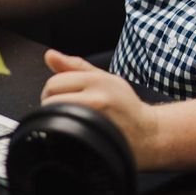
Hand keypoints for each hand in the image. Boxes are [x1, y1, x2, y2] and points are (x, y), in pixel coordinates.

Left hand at [41, 49, 154, 166]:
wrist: (146, 132)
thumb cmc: (125, 105)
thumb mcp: (104, 78)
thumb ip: (75, 66)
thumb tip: (49, 54)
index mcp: (96, 81)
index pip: (54, 82)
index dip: (53, 91)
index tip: (63, 96)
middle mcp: (96, 99)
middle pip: (50, 100)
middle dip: (52, 105)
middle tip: (67, 110)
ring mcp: (94, 120)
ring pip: (54, 117)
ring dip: (56, 119)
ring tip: (72, 120)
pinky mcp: (92, 139)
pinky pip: (62, 134)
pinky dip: (63, 133)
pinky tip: (75, 132)